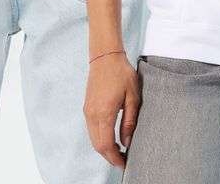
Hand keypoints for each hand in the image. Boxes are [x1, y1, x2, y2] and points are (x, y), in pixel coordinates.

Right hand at [83, 51, 140, 168]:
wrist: (105, 56)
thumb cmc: (121, 73)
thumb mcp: (132, 97)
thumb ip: (129, 121)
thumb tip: (127, 141)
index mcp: (104, 112)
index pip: (106, 144)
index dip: (114, 158)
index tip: (124, 163)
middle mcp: (92, 113)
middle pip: (97, 145)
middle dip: (109, 156)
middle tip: (122, 160)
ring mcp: (88, 110)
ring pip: (93, 138)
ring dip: (104, 148)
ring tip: (119, 150)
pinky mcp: (87, 107)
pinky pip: (91, 129)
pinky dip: (100, 138)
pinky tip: (111, 137)